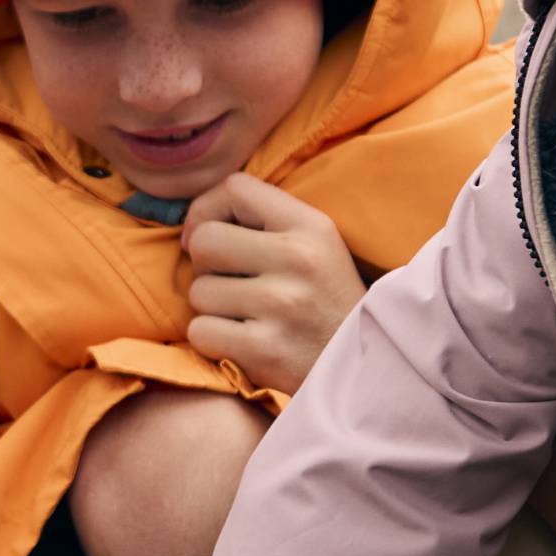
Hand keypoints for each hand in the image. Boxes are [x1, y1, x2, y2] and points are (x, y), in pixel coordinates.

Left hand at [179, 175, 367, 396]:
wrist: (363, 368)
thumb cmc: (327, 302)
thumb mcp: (317, 245)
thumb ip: (265, 221)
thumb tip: (192, 223)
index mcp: (311, 227)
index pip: (235, 188)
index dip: (207, 210)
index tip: (210, 236)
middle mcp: (298, 259)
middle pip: (204, 241)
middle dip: (206, 265)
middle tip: (230, 283)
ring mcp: (281, 305)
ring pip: (198, 291)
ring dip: (212, 307)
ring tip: (246, 316)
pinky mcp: (264, 349)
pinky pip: (200, 332)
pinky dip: (212, 339)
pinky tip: (242, 342)